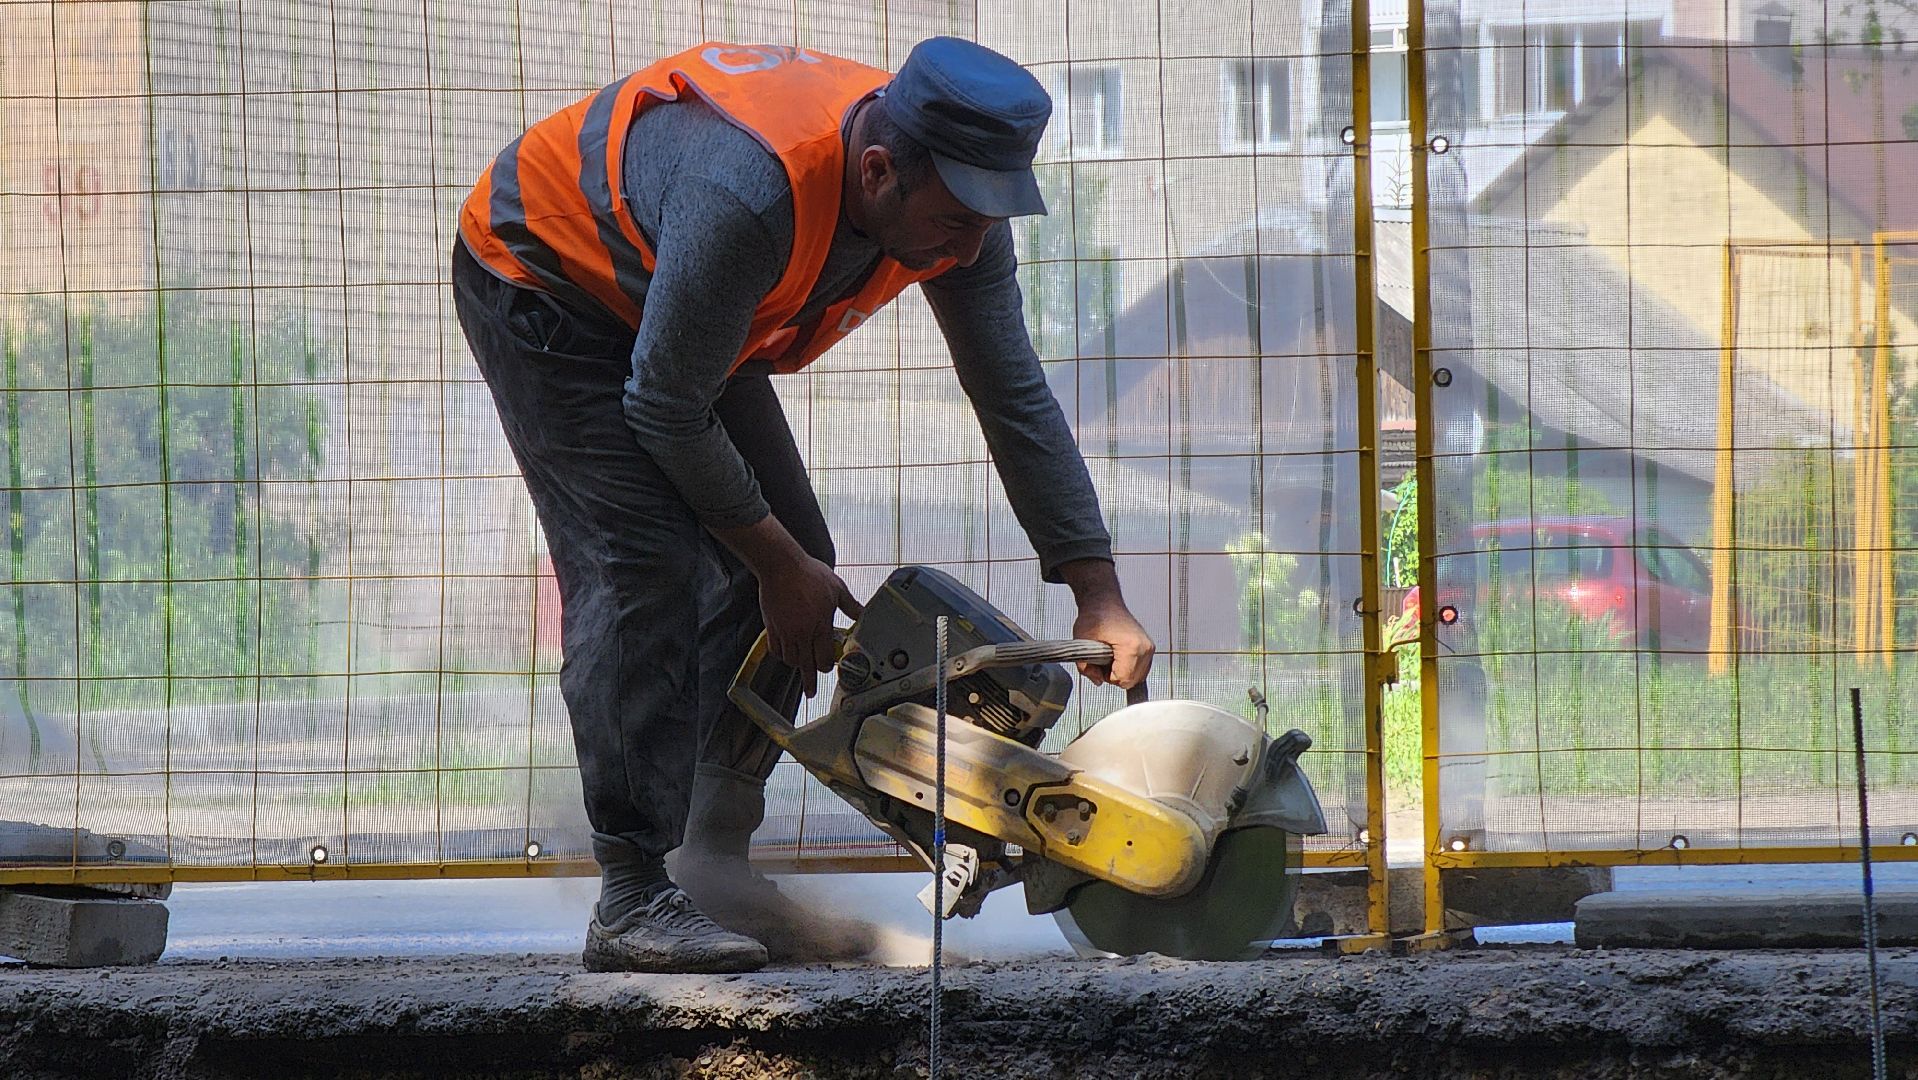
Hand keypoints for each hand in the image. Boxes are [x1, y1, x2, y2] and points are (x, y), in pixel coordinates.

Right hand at [759, 555, 862, 695]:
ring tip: (801, 669)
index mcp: (820, 624)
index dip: (827, 666)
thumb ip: (850, 605)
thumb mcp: (836, 587)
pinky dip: (781, 656)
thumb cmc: (808, 573)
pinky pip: (775, 650)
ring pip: (791, 660)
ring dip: (797, 666)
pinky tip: (786, 655)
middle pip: (806, 664)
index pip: (824, 657)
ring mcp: (785, 630)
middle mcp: (802, 632)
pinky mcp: (771, 626)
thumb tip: (862, 614)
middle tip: (810, 690)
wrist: (781, 565)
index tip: (830, 668)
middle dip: (810, 678)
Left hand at [1057, 558, 1153, 690]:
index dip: (1106, 676)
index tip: (1098, 663)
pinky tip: (1118, 656)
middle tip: (1102, 660)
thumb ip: (1085, 668)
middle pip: (1131, 681)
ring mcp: (1149, 648)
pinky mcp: (1149, 648)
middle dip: (1114, 675)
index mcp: (1132, 647)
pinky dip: (1128, 668)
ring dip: (1121, 672)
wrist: (1103, 602)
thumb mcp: (1082, 643)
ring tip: (1110, 656)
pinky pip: (1140, 670)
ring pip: (1137, 677)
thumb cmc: (1095, 617)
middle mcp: (1145, 648)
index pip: (1122, 680)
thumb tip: (1097, 681)